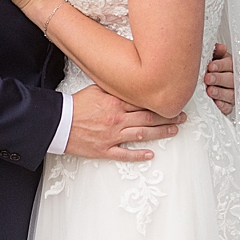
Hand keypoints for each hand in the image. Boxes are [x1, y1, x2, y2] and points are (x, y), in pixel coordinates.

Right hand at [66, 85, 184, 161]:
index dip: (160, 102)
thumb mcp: (93, 90)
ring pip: (142, 135)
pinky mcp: (105, 150)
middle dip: (168, 117)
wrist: (57, 123)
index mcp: (115, 103)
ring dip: (161, 133)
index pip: (144, 102)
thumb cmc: (73, 106)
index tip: (172, 101)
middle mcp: (117, 120)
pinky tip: (150, 155)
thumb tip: (126, 84)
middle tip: (182, 116)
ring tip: (174, 131)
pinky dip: (139, 155)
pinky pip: (125, 154)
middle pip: (149, 118)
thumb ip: (111, 88)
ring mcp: (112, 136)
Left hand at [205, 43, 234, 113]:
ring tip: (210, 91)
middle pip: (231, 79)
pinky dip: (223, 106)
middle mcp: (233, 80)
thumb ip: (216, 53)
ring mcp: (232, 93)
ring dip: (220, 92)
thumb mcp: (212, 59)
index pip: (229, 64)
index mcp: (230, 66)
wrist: (203, 86)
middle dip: (219, 79)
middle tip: (208, 78)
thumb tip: (220, 47)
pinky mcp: (228, 106)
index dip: (221, 65)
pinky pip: (228, 108)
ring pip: (230, 94)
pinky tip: (216, 103)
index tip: (210, 66)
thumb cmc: (209, 70)